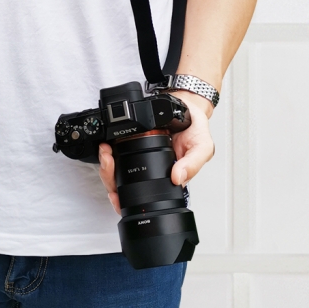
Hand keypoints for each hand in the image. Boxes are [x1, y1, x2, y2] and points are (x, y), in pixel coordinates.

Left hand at [98, 92, 215, 214]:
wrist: (188, 106)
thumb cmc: (195, 129)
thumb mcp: (202, 147)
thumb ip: (193, 163)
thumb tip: (178, 178)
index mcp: (166, 176)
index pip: (145, 197)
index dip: (126, 201)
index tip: (116, 196)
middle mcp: (151, 169)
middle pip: (124, 186)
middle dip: (110, 178)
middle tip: (109, 163)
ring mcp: (141, 157)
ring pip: (117, 172)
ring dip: (107, 165)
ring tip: (106, 153)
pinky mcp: (133, 142)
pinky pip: (117, 154)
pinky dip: (108, 153)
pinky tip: (107, 146)